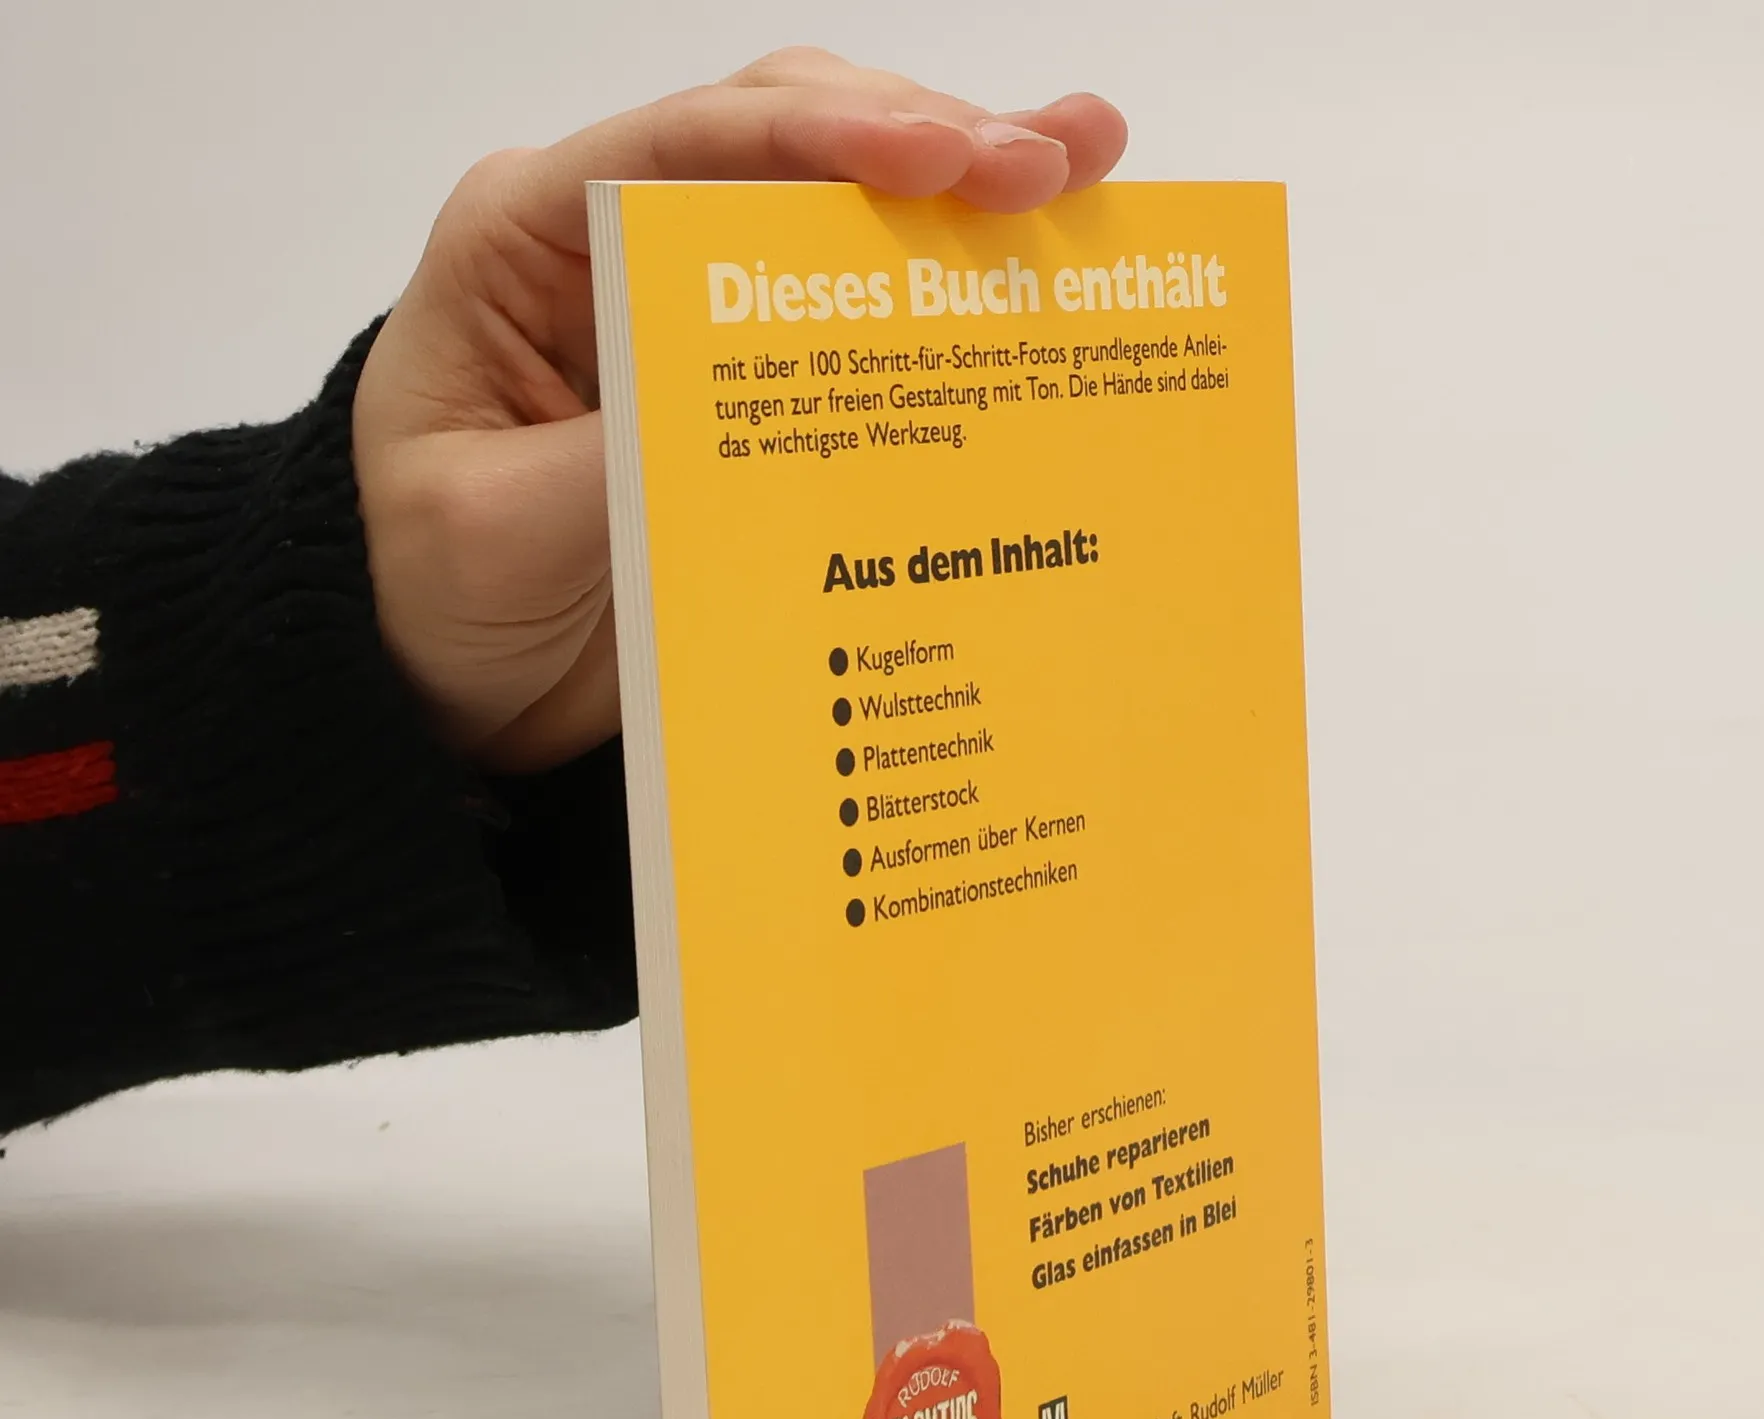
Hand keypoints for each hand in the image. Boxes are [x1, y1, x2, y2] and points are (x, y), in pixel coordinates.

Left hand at [352, 48, 1127, 772]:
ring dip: (961, 188)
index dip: (827, 137)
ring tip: (1086, 166)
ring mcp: (688, 310)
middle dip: (927, 140)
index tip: (947, 158)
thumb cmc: (427, 593)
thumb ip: (627, 457)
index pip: (687, 146)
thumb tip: (774, 411)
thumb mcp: (501, 530)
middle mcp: (615, 243)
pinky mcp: (743, 388)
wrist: (440, 686)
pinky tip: (1034, 262)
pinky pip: (853, 319)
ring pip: (833, 209)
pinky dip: (941, 287)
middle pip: (782, 145)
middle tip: (1055, 163)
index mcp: (526, 238)